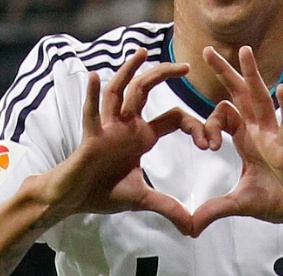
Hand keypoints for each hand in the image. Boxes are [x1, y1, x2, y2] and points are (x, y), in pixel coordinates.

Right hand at [29, 48, 208, 234]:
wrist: (73, 199)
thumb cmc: (103, 191)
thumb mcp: (143, 199)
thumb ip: (169, 209)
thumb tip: (193, 229)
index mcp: (142, 136)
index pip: (174, 118)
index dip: (195, 126)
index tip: (210, 144)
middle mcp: (126, 125)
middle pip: (147, 91)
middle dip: (165, 75)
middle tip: (187, 66)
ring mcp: (108, 128)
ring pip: (120, 92)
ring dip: (129, 71)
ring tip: (142, 53)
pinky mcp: (91, 137)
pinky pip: (92, 114)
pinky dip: (93, 96)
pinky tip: (96, 77)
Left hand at [191, 46, 282, 235]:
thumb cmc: (276, 200)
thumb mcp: (238, 204)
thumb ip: (214, 209)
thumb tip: (190, 226)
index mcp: (246, 138)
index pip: (223, 115)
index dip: (209, 125)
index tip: (206, 145)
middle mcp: (259, 131)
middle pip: (240, 94)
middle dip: (225, 72)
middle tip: (207, 50)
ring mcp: (275, 136)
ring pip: (262, 98)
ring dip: (253, 75)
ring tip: (245, 51)